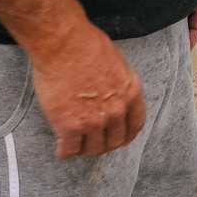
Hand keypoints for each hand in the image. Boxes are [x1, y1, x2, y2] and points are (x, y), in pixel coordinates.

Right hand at [28, 25, 146, 158]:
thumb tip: (116, 92)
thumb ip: (120, 83)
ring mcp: (93, 121)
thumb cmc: (87, 45)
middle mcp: (116, 111)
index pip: (135, 124)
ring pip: (92, 148)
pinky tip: (62, 151)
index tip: (121, 140)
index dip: (127, 136)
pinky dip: (65, 152)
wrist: (64, 44)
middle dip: (104, 145)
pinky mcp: (69, 126)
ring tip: (76, 146)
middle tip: (94, 144)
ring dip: (85, 150)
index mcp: (131, 93)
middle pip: (114, 141)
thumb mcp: (118, 62)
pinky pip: (69, 149)